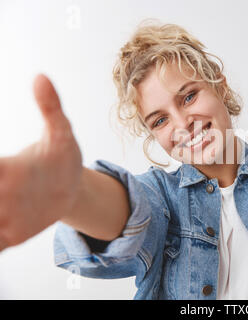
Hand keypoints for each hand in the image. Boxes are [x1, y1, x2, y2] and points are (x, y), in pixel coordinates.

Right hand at [0, 74, 82, 250]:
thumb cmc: (62, 157)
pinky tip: (5, 240)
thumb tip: (41, 76)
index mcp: (4, 167)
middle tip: (7, 194)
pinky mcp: (10, 236)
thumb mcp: (62, 133)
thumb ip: (50, 108)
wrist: (72, 189)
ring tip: (6, 220)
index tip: (5, 169)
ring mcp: (2, 215)